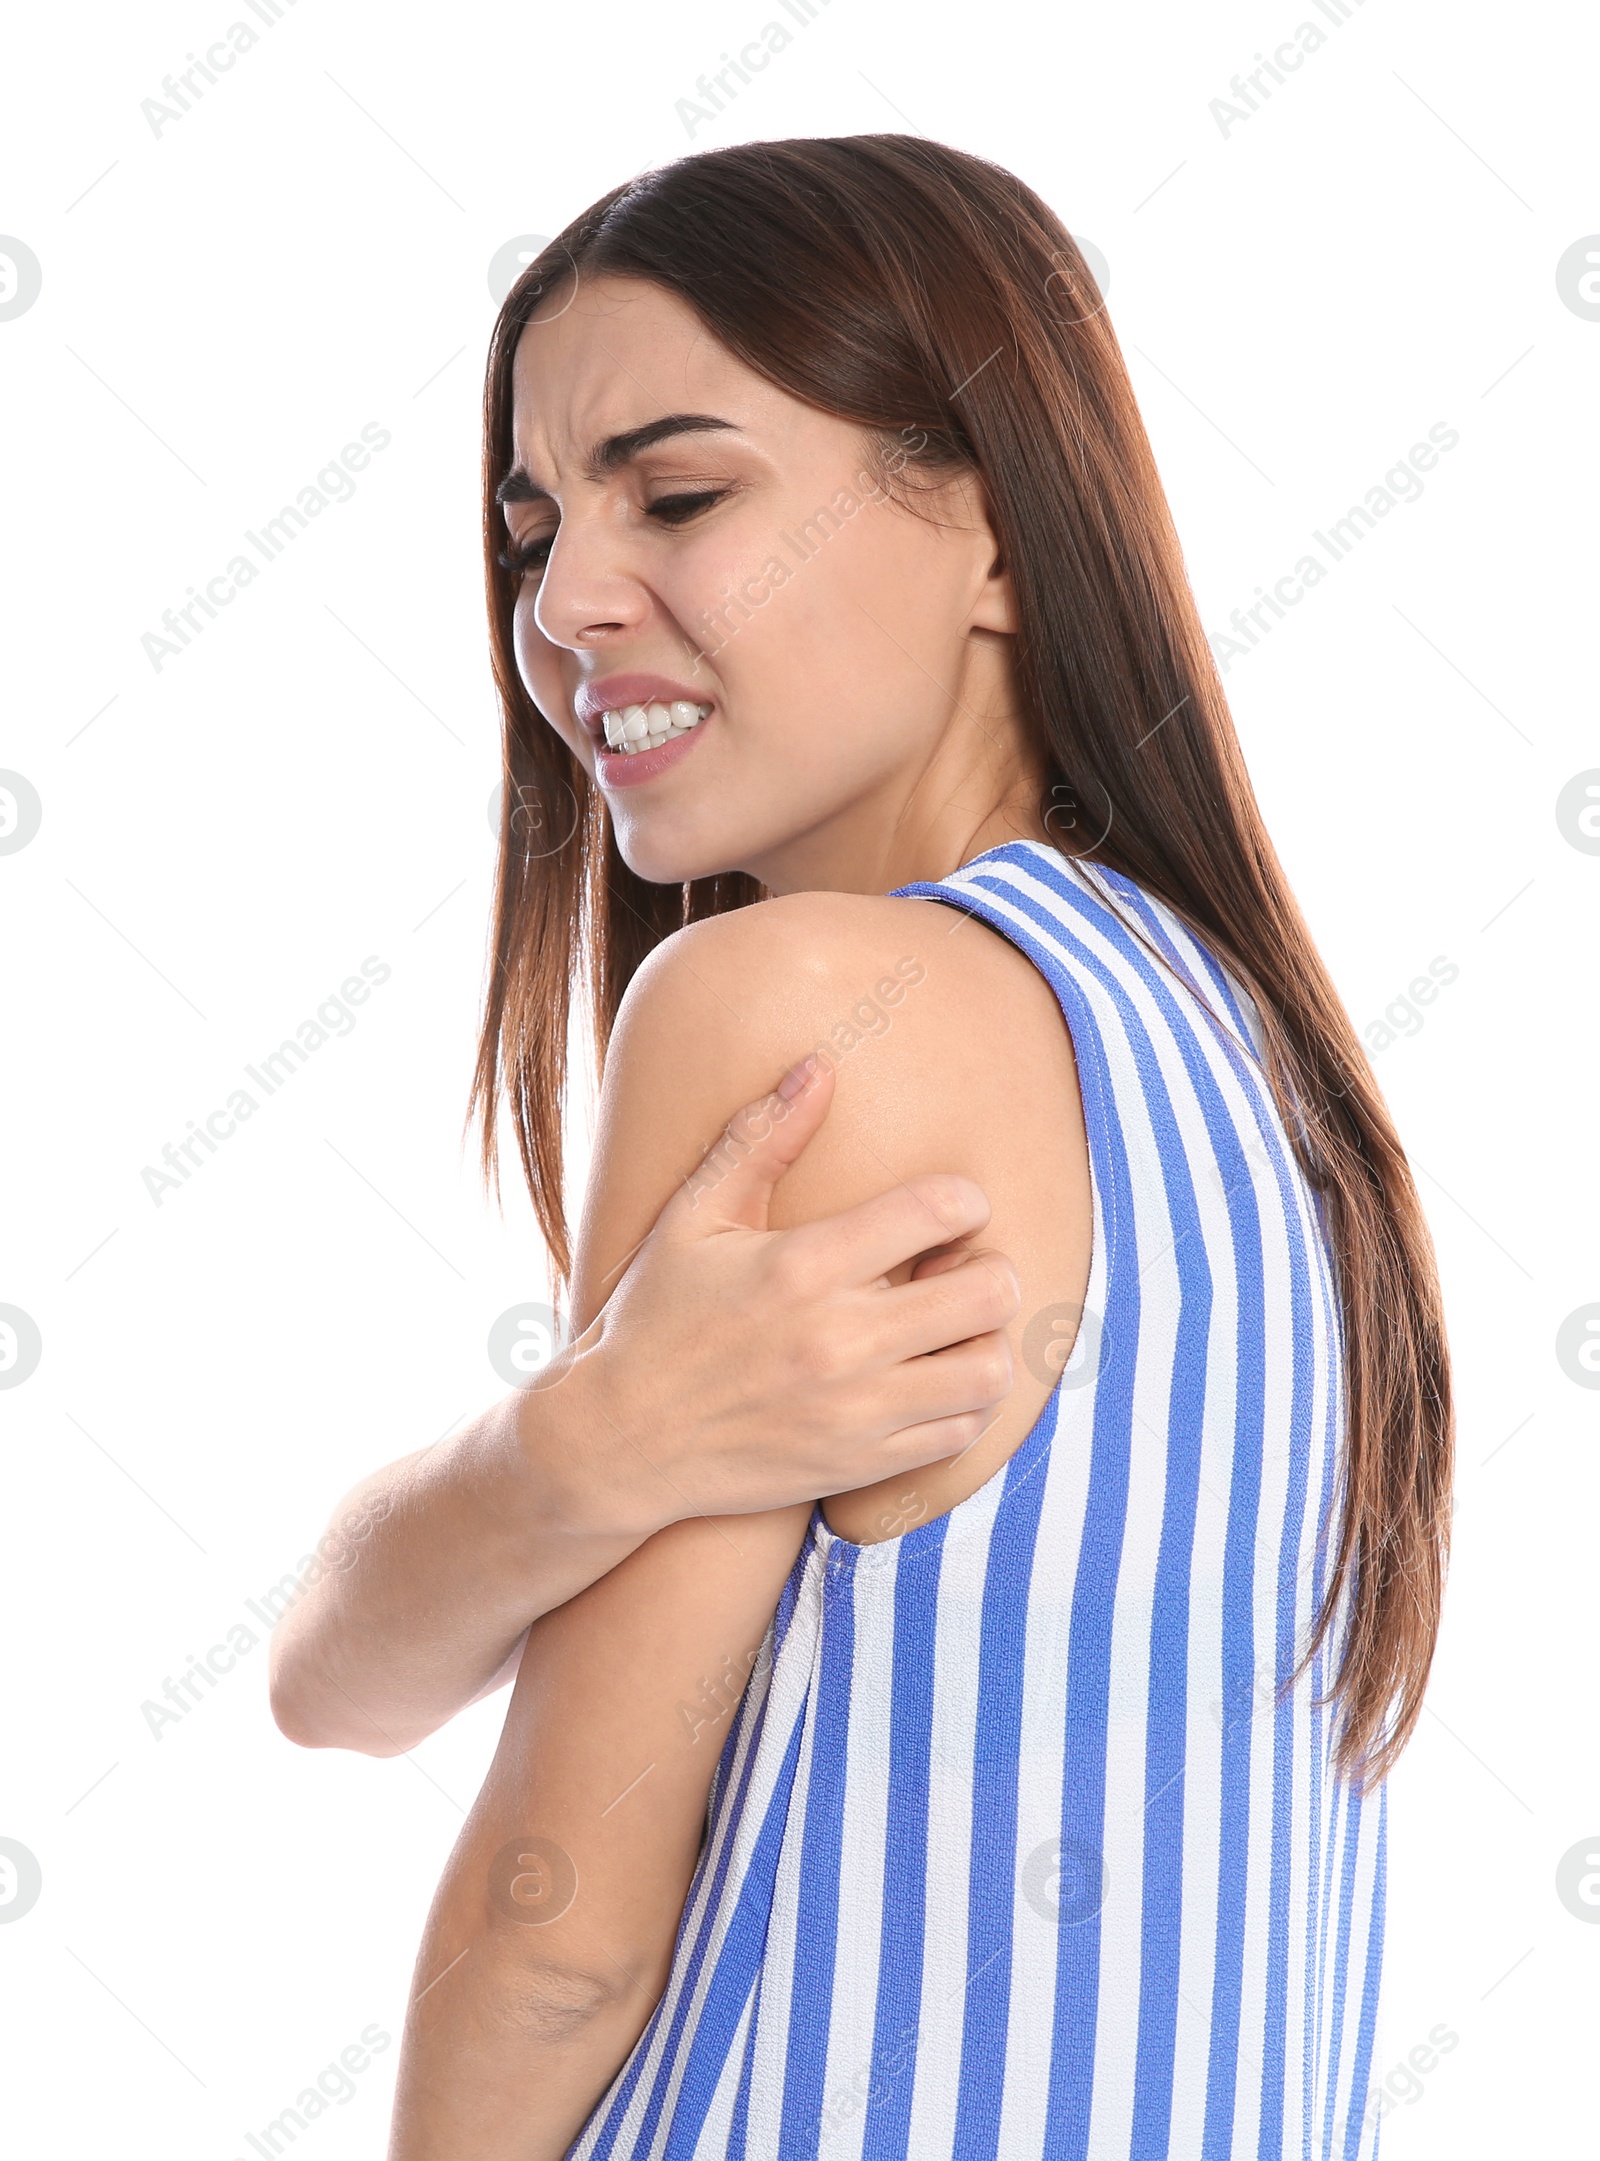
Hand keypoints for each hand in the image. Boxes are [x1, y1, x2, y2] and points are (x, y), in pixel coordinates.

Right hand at [535, 1055, 1020, 1537]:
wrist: (619, 1441)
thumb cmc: (655, 1316)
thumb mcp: (693, 1218)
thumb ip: (760, 1139)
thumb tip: (818, 1066)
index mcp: (804, 1265)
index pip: (940, 1209)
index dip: (964, 1200)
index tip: (944, 1210)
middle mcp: (839, 1340)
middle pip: (989, 1290)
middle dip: (988, 1266)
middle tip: (956, 1267)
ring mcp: (856, 1409)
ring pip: (990, 1370)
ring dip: (988, 1339)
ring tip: (952, 1327)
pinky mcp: (860, 1463)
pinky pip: (962, 1432)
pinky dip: (965, 1402)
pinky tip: (930, 1378)